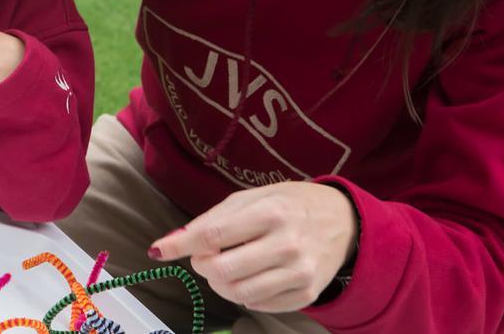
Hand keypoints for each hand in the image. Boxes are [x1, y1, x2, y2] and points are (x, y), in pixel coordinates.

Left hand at [148, 182, 356, 312]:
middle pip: (222, 271)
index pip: (214, 235)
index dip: (182, 245)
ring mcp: (299, 273)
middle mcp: (287, 244)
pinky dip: (244, 294)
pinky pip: (258, 305)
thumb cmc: (289, 204)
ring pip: (238, 294)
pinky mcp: (306, 294)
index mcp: (271, 212)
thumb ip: (210, 219)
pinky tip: (250, 276)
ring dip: (219, 284)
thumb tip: (170, 244)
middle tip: (206, 257)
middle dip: (202, 266)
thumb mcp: (251, 198)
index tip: (160, 250)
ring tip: (224, 268)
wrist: (343, 221)